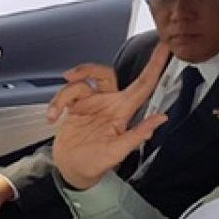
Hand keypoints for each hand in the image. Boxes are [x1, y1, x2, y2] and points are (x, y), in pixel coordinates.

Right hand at [51, 43, 169, 188]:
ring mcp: (91, 104)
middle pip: (105, 74)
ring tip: (59, 110)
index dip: (155, 65)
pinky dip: (57, 103)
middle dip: (89, 69)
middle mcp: (108, 104)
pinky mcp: (75, 107)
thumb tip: (161, 119)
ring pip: (83, 81)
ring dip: (67, 91)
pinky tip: (53, 117)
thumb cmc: (96, 164)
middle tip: (72, 75)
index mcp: (123, 112)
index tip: (165, 47)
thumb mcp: (117, 152)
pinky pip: (66, 94)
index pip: (144, 84)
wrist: (71, 171)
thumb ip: (137, 135)